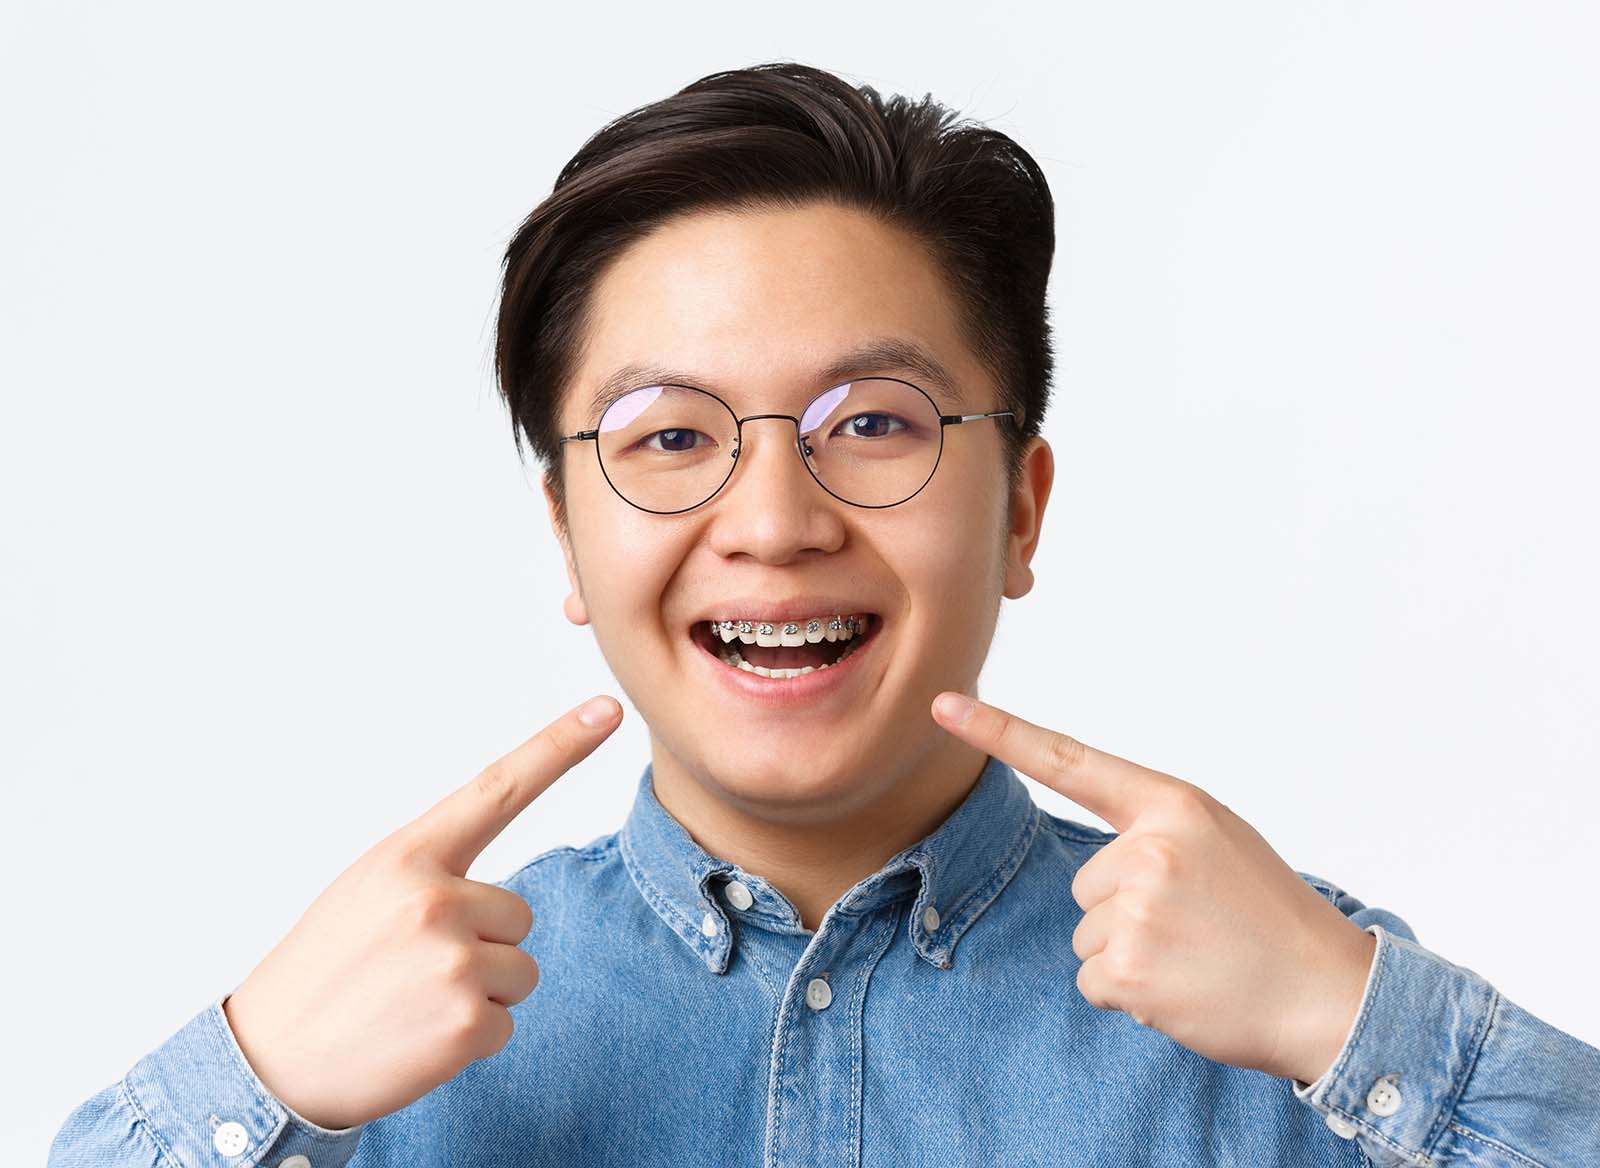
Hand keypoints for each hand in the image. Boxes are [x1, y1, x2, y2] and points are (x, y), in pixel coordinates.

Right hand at [222, 694, 623, 1129]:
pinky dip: (469, 1040)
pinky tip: (415, 1042)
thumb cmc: (323, 972)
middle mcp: (435, 899)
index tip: (606, 709)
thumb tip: (501, 900)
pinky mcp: (466, 1021)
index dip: (559, 745)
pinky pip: (505, 1022)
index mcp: (407, 857)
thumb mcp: (366, 894)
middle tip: (409, 972)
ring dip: (478, 994)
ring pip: (518, 970)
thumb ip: (433, 875)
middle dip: (480, 946)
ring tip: (409, 1006)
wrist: (268, 1064)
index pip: (497, 789)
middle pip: (516, 915)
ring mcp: (454, 960)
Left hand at [931, 691, 1375, 1084]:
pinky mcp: (1129, 968)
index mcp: (1173, 805)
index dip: (1000, 732)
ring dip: (1130, 955)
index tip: (943, 706)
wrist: (1330, 995)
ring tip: (1196, 957)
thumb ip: (1156, 833)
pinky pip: (1092, 980)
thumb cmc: (1272, 918)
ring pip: (1087, 933)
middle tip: (1196, 928)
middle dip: (1126, 912)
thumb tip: (1097, 866)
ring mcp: (1138, 908)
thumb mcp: (1220, 843)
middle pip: (1085, 882)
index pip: (1071, 761)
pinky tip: (1182, 990)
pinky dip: (1129, 996)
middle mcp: (1150, 848)